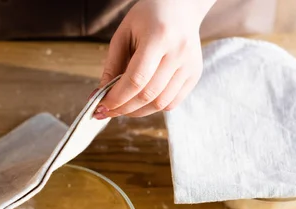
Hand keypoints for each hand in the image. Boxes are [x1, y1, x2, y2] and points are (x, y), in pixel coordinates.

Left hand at [94, 0, 213, 117]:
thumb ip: (112, 65)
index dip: (117, 98)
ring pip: (161, 103)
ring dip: (138, 112)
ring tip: (123, 107)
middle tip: (108, 111)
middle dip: (124, 109)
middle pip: (148, 95)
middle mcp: (178, 52)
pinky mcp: (194, 75)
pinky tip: (141, 102)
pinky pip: (172, 102)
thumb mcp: (124, 33)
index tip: (102, 107)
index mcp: (158, 37)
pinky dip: (153, 107)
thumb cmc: (148, 18)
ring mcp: (189, 65)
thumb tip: (100, 94)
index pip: (136, 79)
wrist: (180, 7)